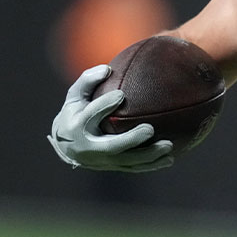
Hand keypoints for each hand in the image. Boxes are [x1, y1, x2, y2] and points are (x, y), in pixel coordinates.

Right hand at [47, 65, 173, 171]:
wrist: (66, 145)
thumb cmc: (76, 111)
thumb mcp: (76, 95)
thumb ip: (89, 80)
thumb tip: (108, 69)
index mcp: (77, 125)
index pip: (91, 115)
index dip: (104, 105)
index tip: (120, 95)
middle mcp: (89, 146)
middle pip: (111, 146)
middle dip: (131, 139)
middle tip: (150, 129)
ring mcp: (101, 161)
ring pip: (127, 161)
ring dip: (149, 156)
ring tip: (169, 146)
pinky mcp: (112, 167)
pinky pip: (134, 168)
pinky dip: (152, 165)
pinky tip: (170, 158)